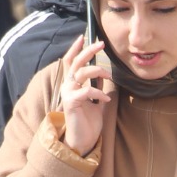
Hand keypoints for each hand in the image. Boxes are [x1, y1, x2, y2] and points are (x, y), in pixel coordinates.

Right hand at [60, 35, 111, 155]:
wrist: (84, 140)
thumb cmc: (89, 121)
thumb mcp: (96, 99)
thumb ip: (97, 86)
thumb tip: (104, 74)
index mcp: (72, 84)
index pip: (70, 62)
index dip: (75, 49)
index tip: (83, 36)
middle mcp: (68, 87)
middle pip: (75, 63)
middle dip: (88, 51)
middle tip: (101, 43)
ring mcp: (68, 94)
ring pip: (80, 73)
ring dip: (96, 70)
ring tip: (108, 75)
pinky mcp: (71, 104)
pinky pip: (86, 91)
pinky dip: (98, 92)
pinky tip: (105, 98)